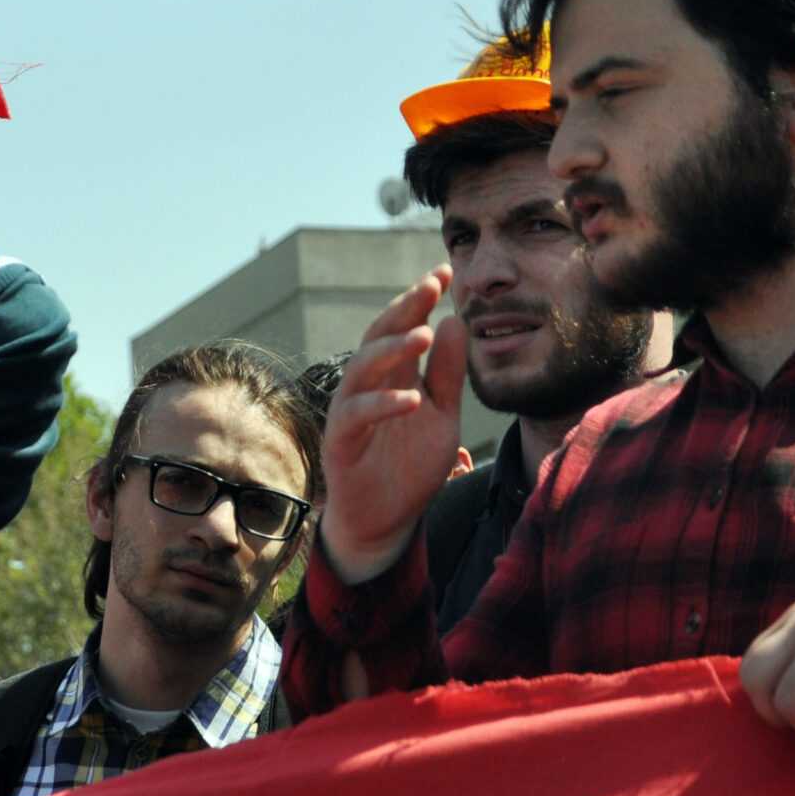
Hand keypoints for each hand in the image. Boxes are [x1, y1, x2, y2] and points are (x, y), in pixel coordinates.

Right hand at [318, 267, 467, 582]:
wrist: (387, 522)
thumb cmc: (410, 467)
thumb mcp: (442, 415)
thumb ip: (447, 373)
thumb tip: (454, 321)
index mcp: (392, 375)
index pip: (403, 327)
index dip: (421, 300)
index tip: (445, 272)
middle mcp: (367, 386)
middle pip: (378, 336)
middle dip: (404, 309)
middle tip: (430, 286)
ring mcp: (350, 411)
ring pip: (362, 368)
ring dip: (391, 350)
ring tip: (423, 335)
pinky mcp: (340, 441)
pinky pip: (357, 416)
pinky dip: (383, 405)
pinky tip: (412, 399)